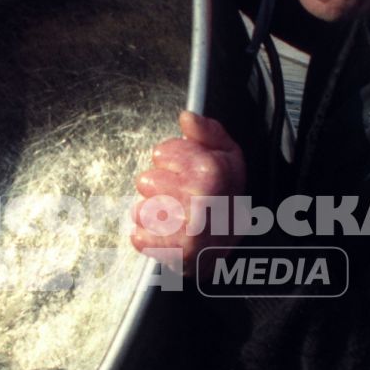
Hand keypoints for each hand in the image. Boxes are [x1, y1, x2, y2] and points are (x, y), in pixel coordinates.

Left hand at [131, 111, 245, 274]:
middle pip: (145, 180)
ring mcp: (187, 229)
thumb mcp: (229, 157)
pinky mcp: (175, 253)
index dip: (169, 159)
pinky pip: (139, 236)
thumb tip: (187, 117)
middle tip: (179, 195)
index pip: (161, 152)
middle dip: (158, 186)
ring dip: (152, 212)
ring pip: (139, 209)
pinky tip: (167, 233)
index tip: (182, 169)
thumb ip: (208, 132)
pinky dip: (148, 236)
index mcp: (211, 172)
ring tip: (173, 214)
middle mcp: (198, 199)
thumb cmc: (227, 198)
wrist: (231, 243)